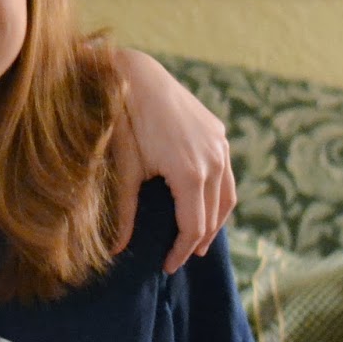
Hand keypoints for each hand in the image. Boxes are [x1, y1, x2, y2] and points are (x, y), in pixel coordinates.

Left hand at [111, 48, 235, 271]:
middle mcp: (214, 160)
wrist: (137, 75)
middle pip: (214, 214)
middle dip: (198, 240)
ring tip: (198, 238)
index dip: (181, 251)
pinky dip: (217, 194)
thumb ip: (124, 212)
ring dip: (214, 219)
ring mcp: (220, 144)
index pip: (193, 226)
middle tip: (182, 258)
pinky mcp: (218, 132)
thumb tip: (116, 250)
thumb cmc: (124, 121)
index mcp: (191, 174)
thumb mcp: (124, 169)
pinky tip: (203, 201)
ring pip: (226, 194)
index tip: (168, 266)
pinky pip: (225, 172)